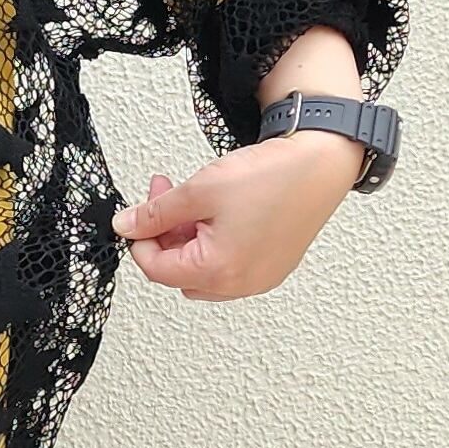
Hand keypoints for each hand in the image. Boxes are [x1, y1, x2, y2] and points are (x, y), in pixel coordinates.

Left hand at [110, 129, 363, 299]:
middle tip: (167, 197)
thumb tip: (126, 226)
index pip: (156, 269)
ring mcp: (259, 279)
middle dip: (165, 236)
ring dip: (188, 240)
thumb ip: (155, 213)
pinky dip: (215, 244)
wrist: (322, 163)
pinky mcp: (272, 267)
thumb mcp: (199, 191)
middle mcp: (241, 284)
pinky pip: (229, 265)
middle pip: (178, 272)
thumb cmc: (272, 177)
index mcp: (219, 271)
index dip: (141, 238)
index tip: (139, 212)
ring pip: (203, 270)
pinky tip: (219, 214)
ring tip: (194, 203)